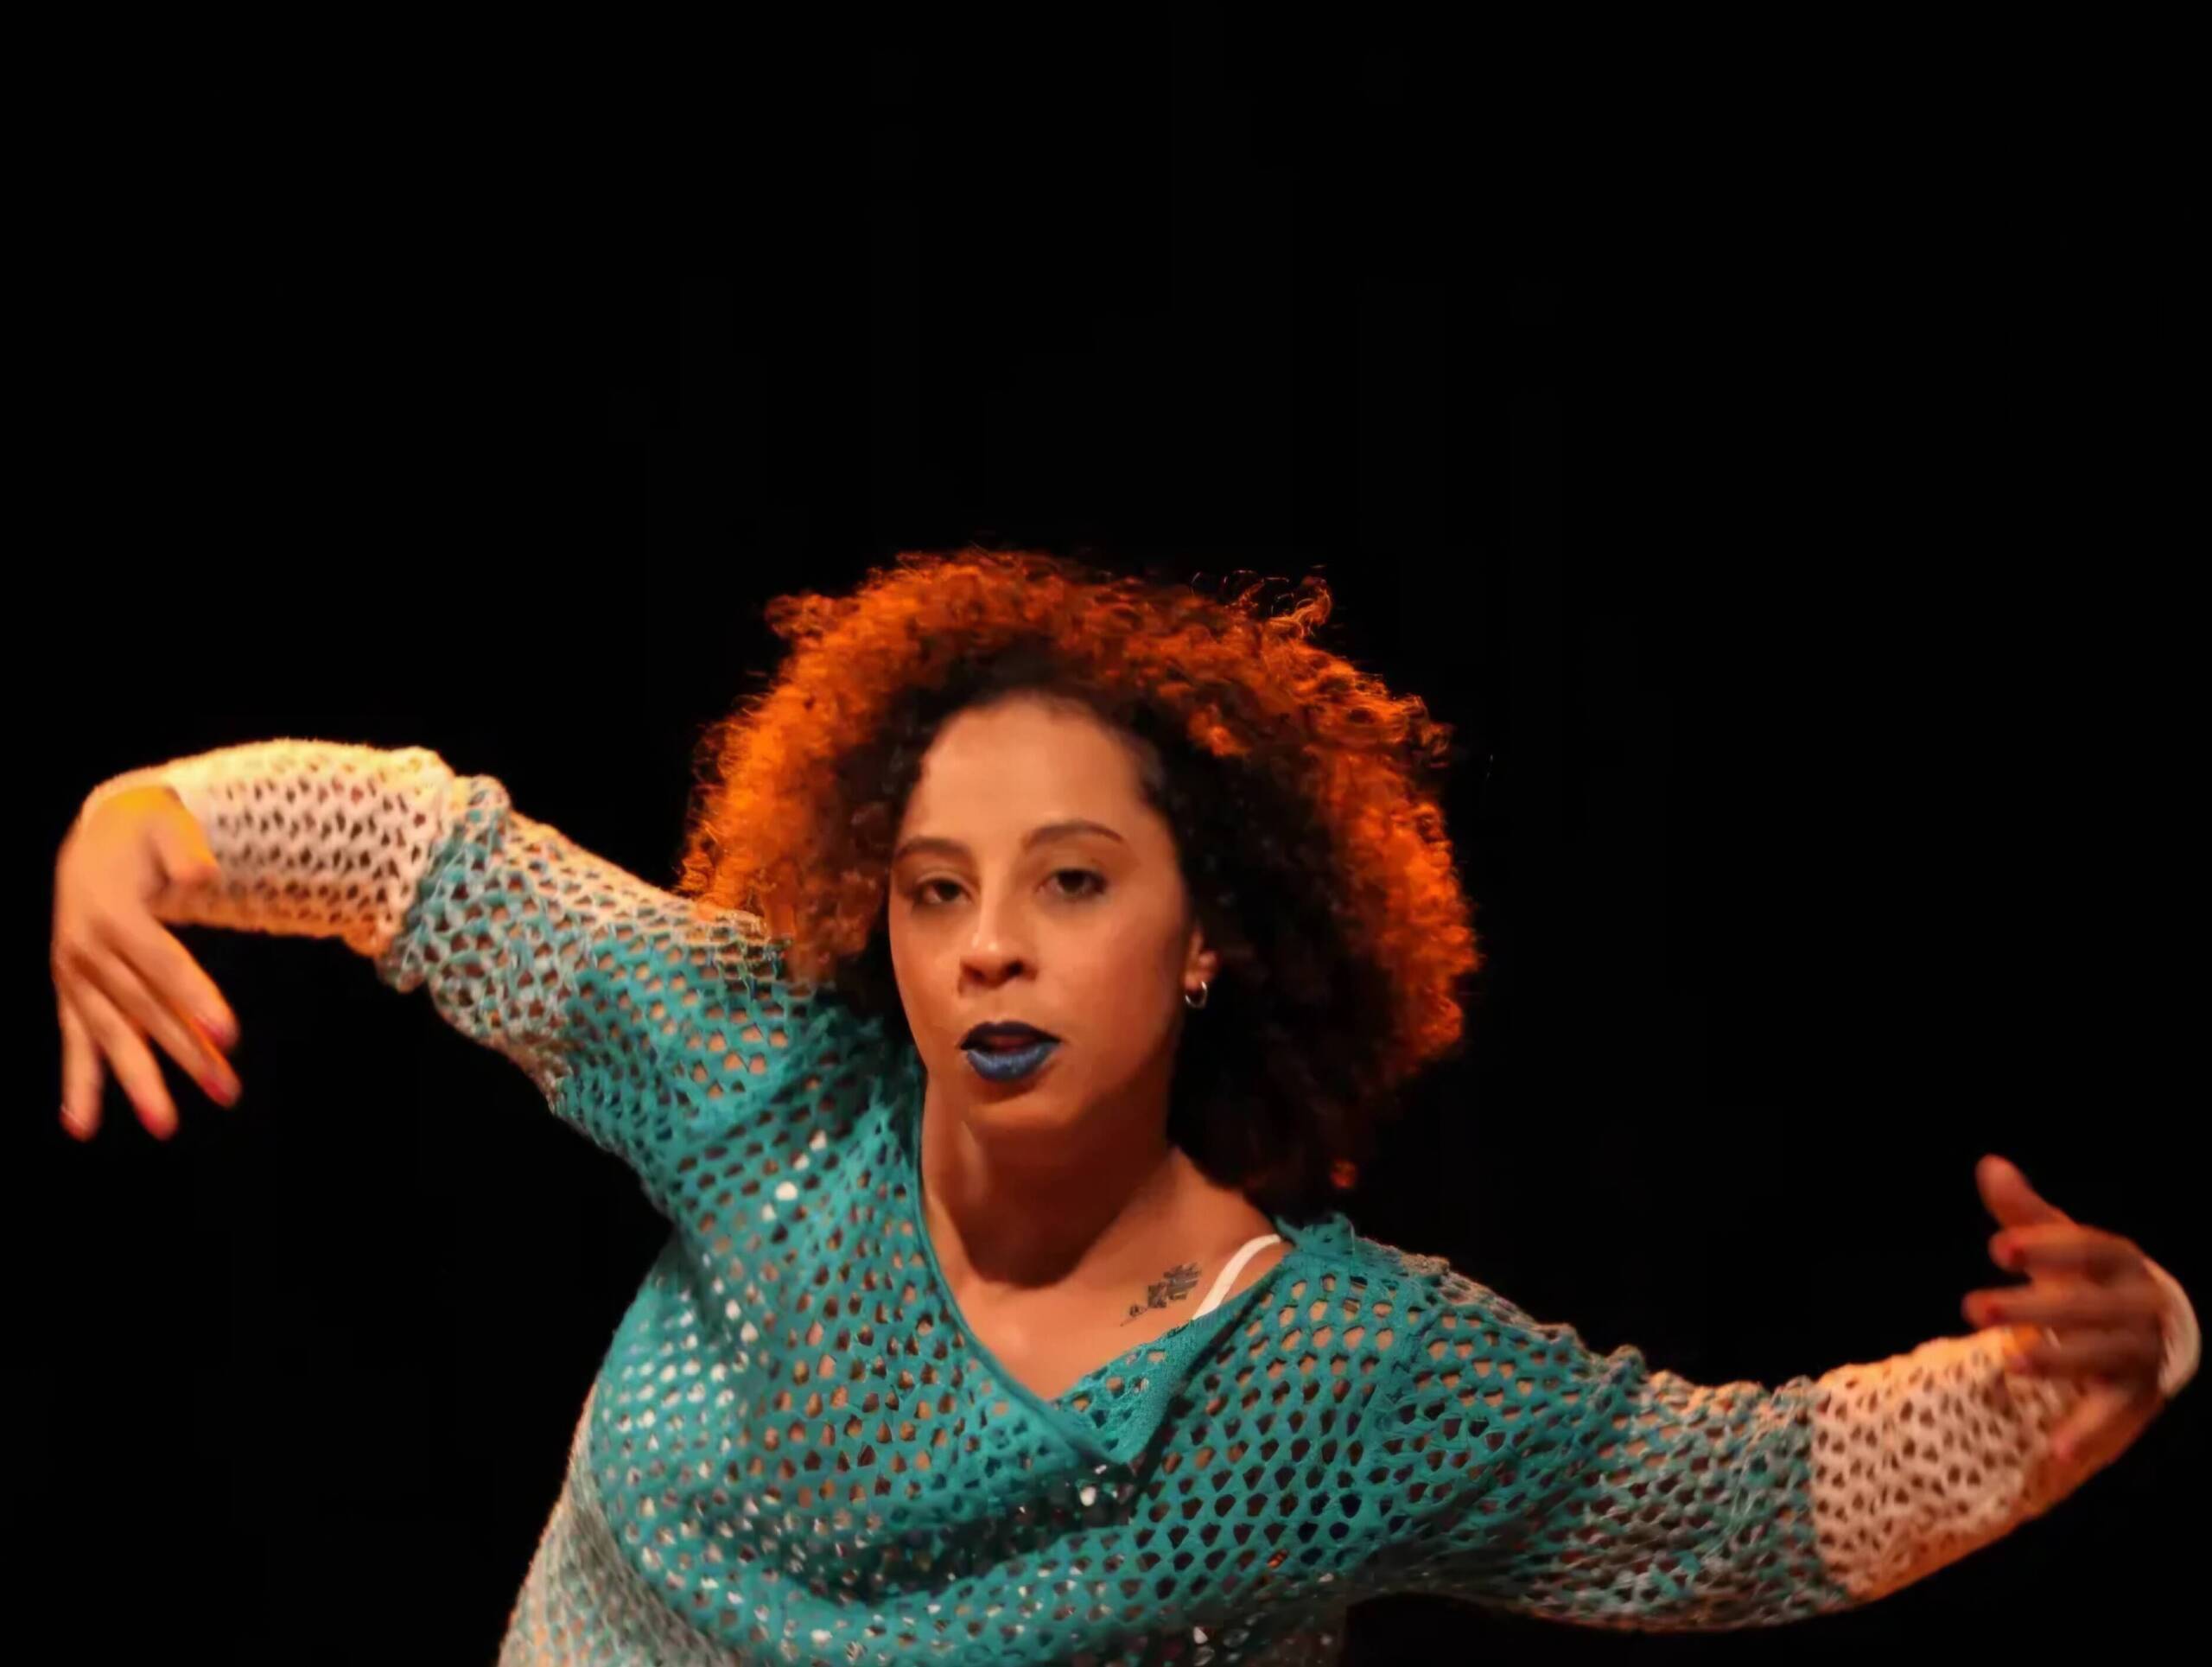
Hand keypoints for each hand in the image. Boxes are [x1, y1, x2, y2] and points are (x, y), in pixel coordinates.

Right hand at [52, 785, 241, 1140]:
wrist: (95, 839)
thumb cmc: (144, 832)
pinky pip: (73, 1042)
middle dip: (185, 1052)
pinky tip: (80, 1126)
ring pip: (112, 1035)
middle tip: (225, 1090)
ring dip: (138, 1082)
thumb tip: (204, 874)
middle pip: (145, 1009)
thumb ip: (185, 848)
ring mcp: (76, 976)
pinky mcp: (72, 992)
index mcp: (113, 913)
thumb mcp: (166, 824)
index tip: (229, 1036)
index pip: (162, 964)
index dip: (196, 998)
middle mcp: (88, 951)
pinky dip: (78, 1084)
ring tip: (165, 1126)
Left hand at [1964, 1153, 2170, 1469]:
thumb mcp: (2056, 1245)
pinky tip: (2053, 1451)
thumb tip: (1990, 1165)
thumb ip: (2024, 1213)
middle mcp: (2140, 1305)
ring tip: (2005, 1363)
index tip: (1994, 1247)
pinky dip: (2087, 1432)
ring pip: (2103, 1357)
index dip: (2046, 1244)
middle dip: (2032, 1307)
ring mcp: (2143, 1352)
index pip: (2092, 1247)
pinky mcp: (2138, 1396)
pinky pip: (2116, 1415)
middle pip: (2091, 1306)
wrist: (2141, 1333)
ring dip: (2057, 1362)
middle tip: (1970, 1308)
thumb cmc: (2086, 1278)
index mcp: (2121, 1261)